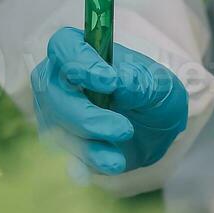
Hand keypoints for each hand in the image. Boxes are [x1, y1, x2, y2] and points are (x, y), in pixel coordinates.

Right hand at [32, 27, 187, 176]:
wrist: (153, 128)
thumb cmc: (152, 94)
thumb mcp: (160, 85)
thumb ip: (140, 81)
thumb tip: (119, 80)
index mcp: (82, 50)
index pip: (64, 45)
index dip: (79, 61)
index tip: (109, 81)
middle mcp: (60, 79)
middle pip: (53, 92)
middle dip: (86, 116)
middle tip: (123, 129)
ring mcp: (54, 110)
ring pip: (56, 127)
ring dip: (88, 146)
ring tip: (118, 159)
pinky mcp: (59, 139)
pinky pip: (62, 152)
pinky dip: (83, 162)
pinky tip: (102, 167)